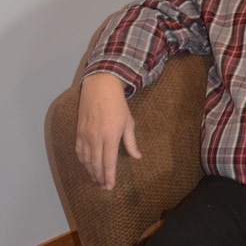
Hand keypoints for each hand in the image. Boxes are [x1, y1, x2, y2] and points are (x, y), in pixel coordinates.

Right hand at [75, 73, 141, 189]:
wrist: (100, 89)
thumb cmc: (118, 106)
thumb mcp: (129, 123)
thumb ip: (131, 142)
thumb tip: (137, 157)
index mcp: (110, 137)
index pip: (109, 163)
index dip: (109, 176)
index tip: (110, 186)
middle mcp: (96, 138)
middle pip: (96, 164)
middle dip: (100, 177)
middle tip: (104, 187)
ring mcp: (85, 135)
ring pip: (86, 160)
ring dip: (91, 171)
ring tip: (96, 179)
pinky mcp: (78, 132)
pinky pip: (79, 151)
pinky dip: (83, 161)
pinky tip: (87, 166)